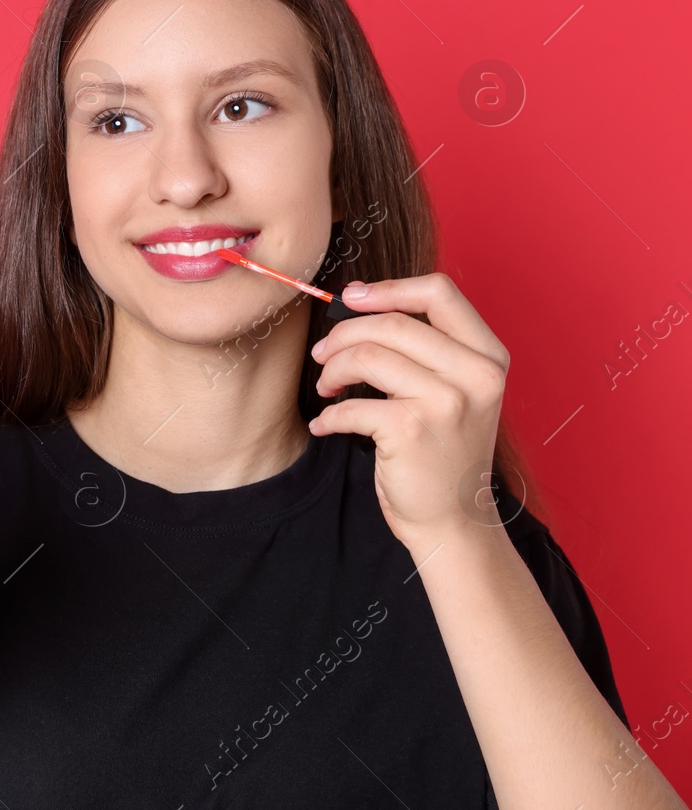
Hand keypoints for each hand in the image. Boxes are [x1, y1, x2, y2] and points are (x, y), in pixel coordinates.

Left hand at [306, 273, 510, 552]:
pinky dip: (329, 415)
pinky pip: (351, 405)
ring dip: (332, 371)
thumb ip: (424, 346)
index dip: (388, 289)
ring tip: (326, 389)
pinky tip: (326, 426)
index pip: (440, 292)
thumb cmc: (441, 451)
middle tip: (322, 355)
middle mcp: (476, 374)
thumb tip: (359, 297)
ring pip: (366, 356)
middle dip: (343, 334)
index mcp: (487, 355)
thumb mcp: (454, 390)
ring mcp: (447, 402)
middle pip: (391, 323)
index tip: (350, 298)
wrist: (453, 520)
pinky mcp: (412, 430)